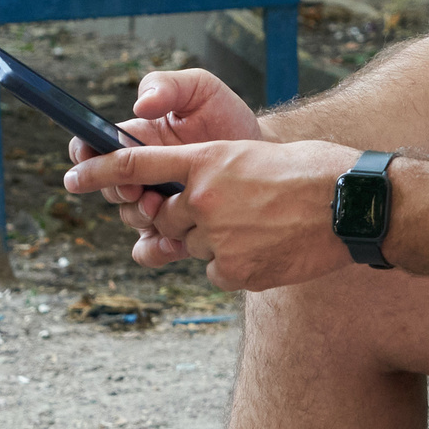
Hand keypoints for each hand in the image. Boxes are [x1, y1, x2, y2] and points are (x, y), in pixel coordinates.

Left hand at [65, 135, 354, 290]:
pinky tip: (268, 249)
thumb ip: (218, 173)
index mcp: (208, 159)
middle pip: (166, 218)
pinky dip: (234, 265)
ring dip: (218, 242)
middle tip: (233, 211)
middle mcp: (203, 197)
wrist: (355, 204)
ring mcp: (217, 237)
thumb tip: (197, 193)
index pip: (134, 165)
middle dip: (187, 219)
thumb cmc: (317, 170)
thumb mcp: (257, 156)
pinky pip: (216, 272)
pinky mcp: (235, 271)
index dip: (98, 172)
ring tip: (263, 228)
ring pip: (194, 247)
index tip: (73, 178)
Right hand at [70, 69, 264, 267]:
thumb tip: (140, 106)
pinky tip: (174, 241)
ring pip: (130, 218)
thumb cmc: (227, 117)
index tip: (89, 159)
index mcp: (135, 139)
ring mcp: (155, 203)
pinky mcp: (176, 229)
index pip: (90, 148)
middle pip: (108, 187)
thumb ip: (167, 86)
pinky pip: (151, 249)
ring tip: (159, 208)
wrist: (264, 152)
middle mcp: (139, 175)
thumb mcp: (200, 89)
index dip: (83, 155)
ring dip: (139, 216)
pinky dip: (156, 248)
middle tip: (136, 189)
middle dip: (116, 189)